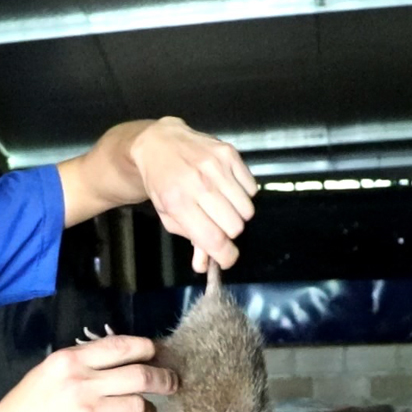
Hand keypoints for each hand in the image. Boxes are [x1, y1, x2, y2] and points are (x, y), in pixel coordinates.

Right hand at [0, 334, 177, 411]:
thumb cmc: (25, 408)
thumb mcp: (48, 373)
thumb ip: (81, 364)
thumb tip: (122, 361)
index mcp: (69, 361)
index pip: (121, 346)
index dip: (146, 348)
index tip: (157, 353)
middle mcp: (82, 383)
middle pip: (140, 375)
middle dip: (164, 379)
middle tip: (172, 383)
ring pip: (139, 406)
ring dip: (149, 410)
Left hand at [130, 117, 258, 272]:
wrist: (159, 145)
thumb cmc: (163, 185)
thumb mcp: (168, 216)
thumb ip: (191, 240)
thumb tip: (205, 266)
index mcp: (179, 203)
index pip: (214, 239)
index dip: (225, 256)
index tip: (226, 258)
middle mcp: (199, 183)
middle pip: (235, 226)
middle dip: (229, 232)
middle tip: (218, 225)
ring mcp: (216, 166)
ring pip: (247, 209)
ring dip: (238, 214)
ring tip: (222, 206)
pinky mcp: (229, 153)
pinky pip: (252, 187)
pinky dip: (243, 194)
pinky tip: (228, 189)